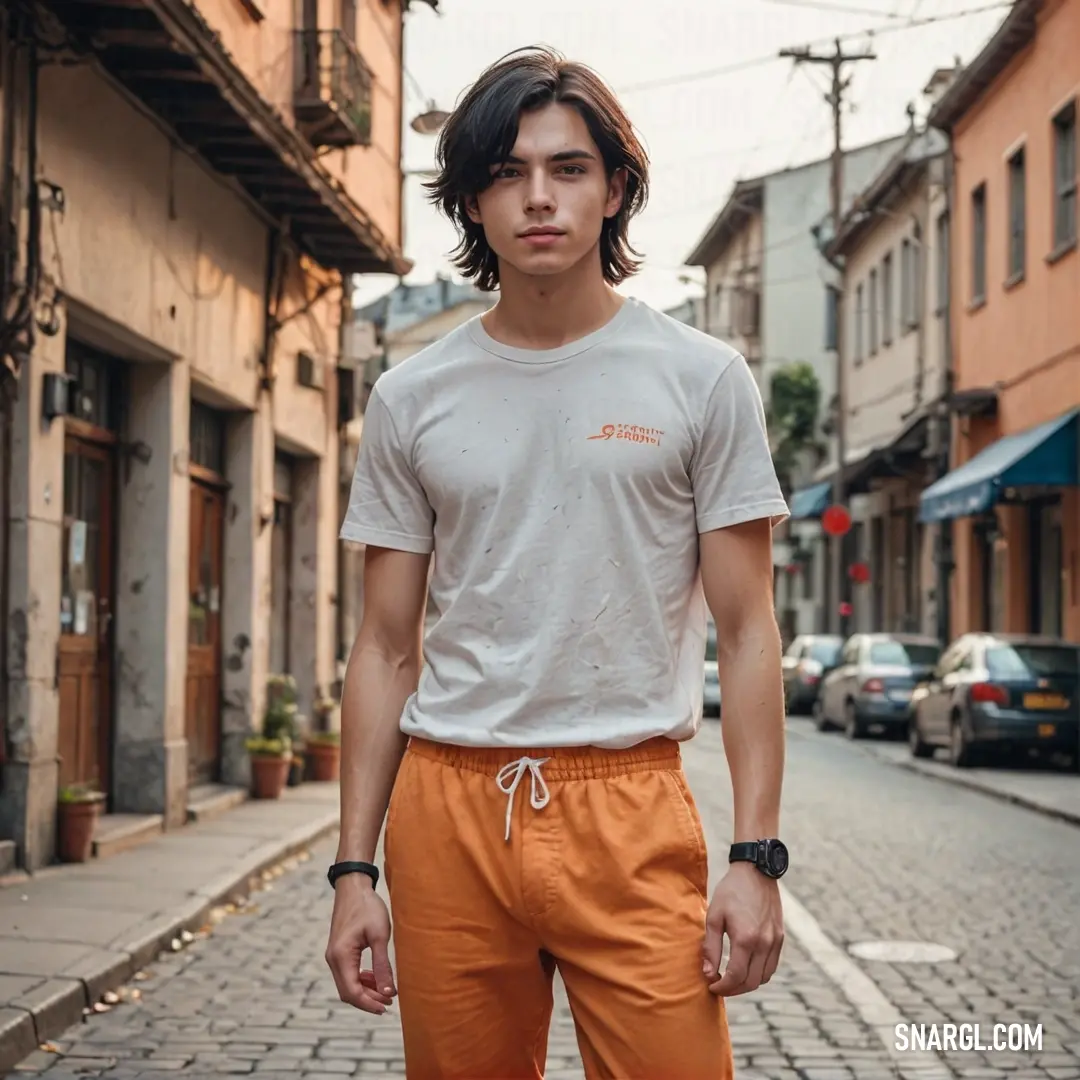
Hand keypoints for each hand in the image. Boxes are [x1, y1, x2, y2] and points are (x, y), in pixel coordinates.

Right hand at [325, 875, 396, 1013]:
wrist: (354, 887)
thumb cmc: (368, 907)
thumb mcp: (380, 936)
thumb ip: (382, 966)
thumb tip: (388, 992)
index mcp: (341, 956)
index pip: (352, 992)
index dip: (369, 1004)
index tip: (387, 1007)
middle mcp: (333, 959)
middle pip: (348, 992)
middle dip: (368, 1000)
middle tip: (390, 1002)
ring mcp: (334, 955)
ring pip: (347, 984)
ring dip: (365, 991)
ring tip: (386, 992)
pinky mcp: (338, 951)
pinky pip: (347, 974)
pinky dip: (361, 980)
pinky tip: (376, 978)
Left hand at [701, 862, 783, 995]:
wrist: (756, 871)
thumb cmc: (731, 892)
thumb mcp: (714, 916)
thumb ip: (711, 947)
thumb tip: (708, 973)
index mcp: (746, 939)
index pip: (736, 977)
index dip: (722, 987)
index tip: (711, 986)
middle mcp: (764, 944)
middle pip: (751, 982)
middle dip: (733, 990)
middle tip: (719, 985)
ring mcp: (775, 942)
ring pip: (764, 978)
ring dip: (747, 984)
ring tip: (731, 979)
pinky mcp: (780, 938)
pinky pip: (772, 966)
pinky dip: (760, 974)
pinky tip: (746, 968)